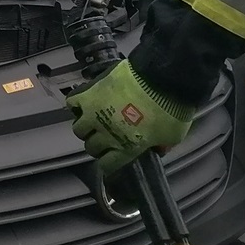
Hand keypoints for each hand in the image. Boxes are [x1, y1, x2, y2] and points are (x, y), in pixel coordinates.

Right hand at [65, 59, 194, 174]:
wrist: (161, 79)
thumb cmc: (171, 110)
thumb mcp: (173, 135)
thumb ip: (162, 144)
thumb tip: (157, 148)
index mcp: (125, 148)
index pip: (107, 165)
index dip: (109, 162)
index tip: (111, 157)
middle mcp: (104, 135)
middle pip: (91, 147)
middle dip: (98, 144)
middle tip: (105, 136)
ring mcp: (93, 114)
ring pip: (78, 129)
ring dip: (86, 126)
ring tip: (94, 119)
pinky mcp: (88, 93)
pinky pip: (72, 103)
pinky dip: (76, 104)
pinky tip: (86, 102)